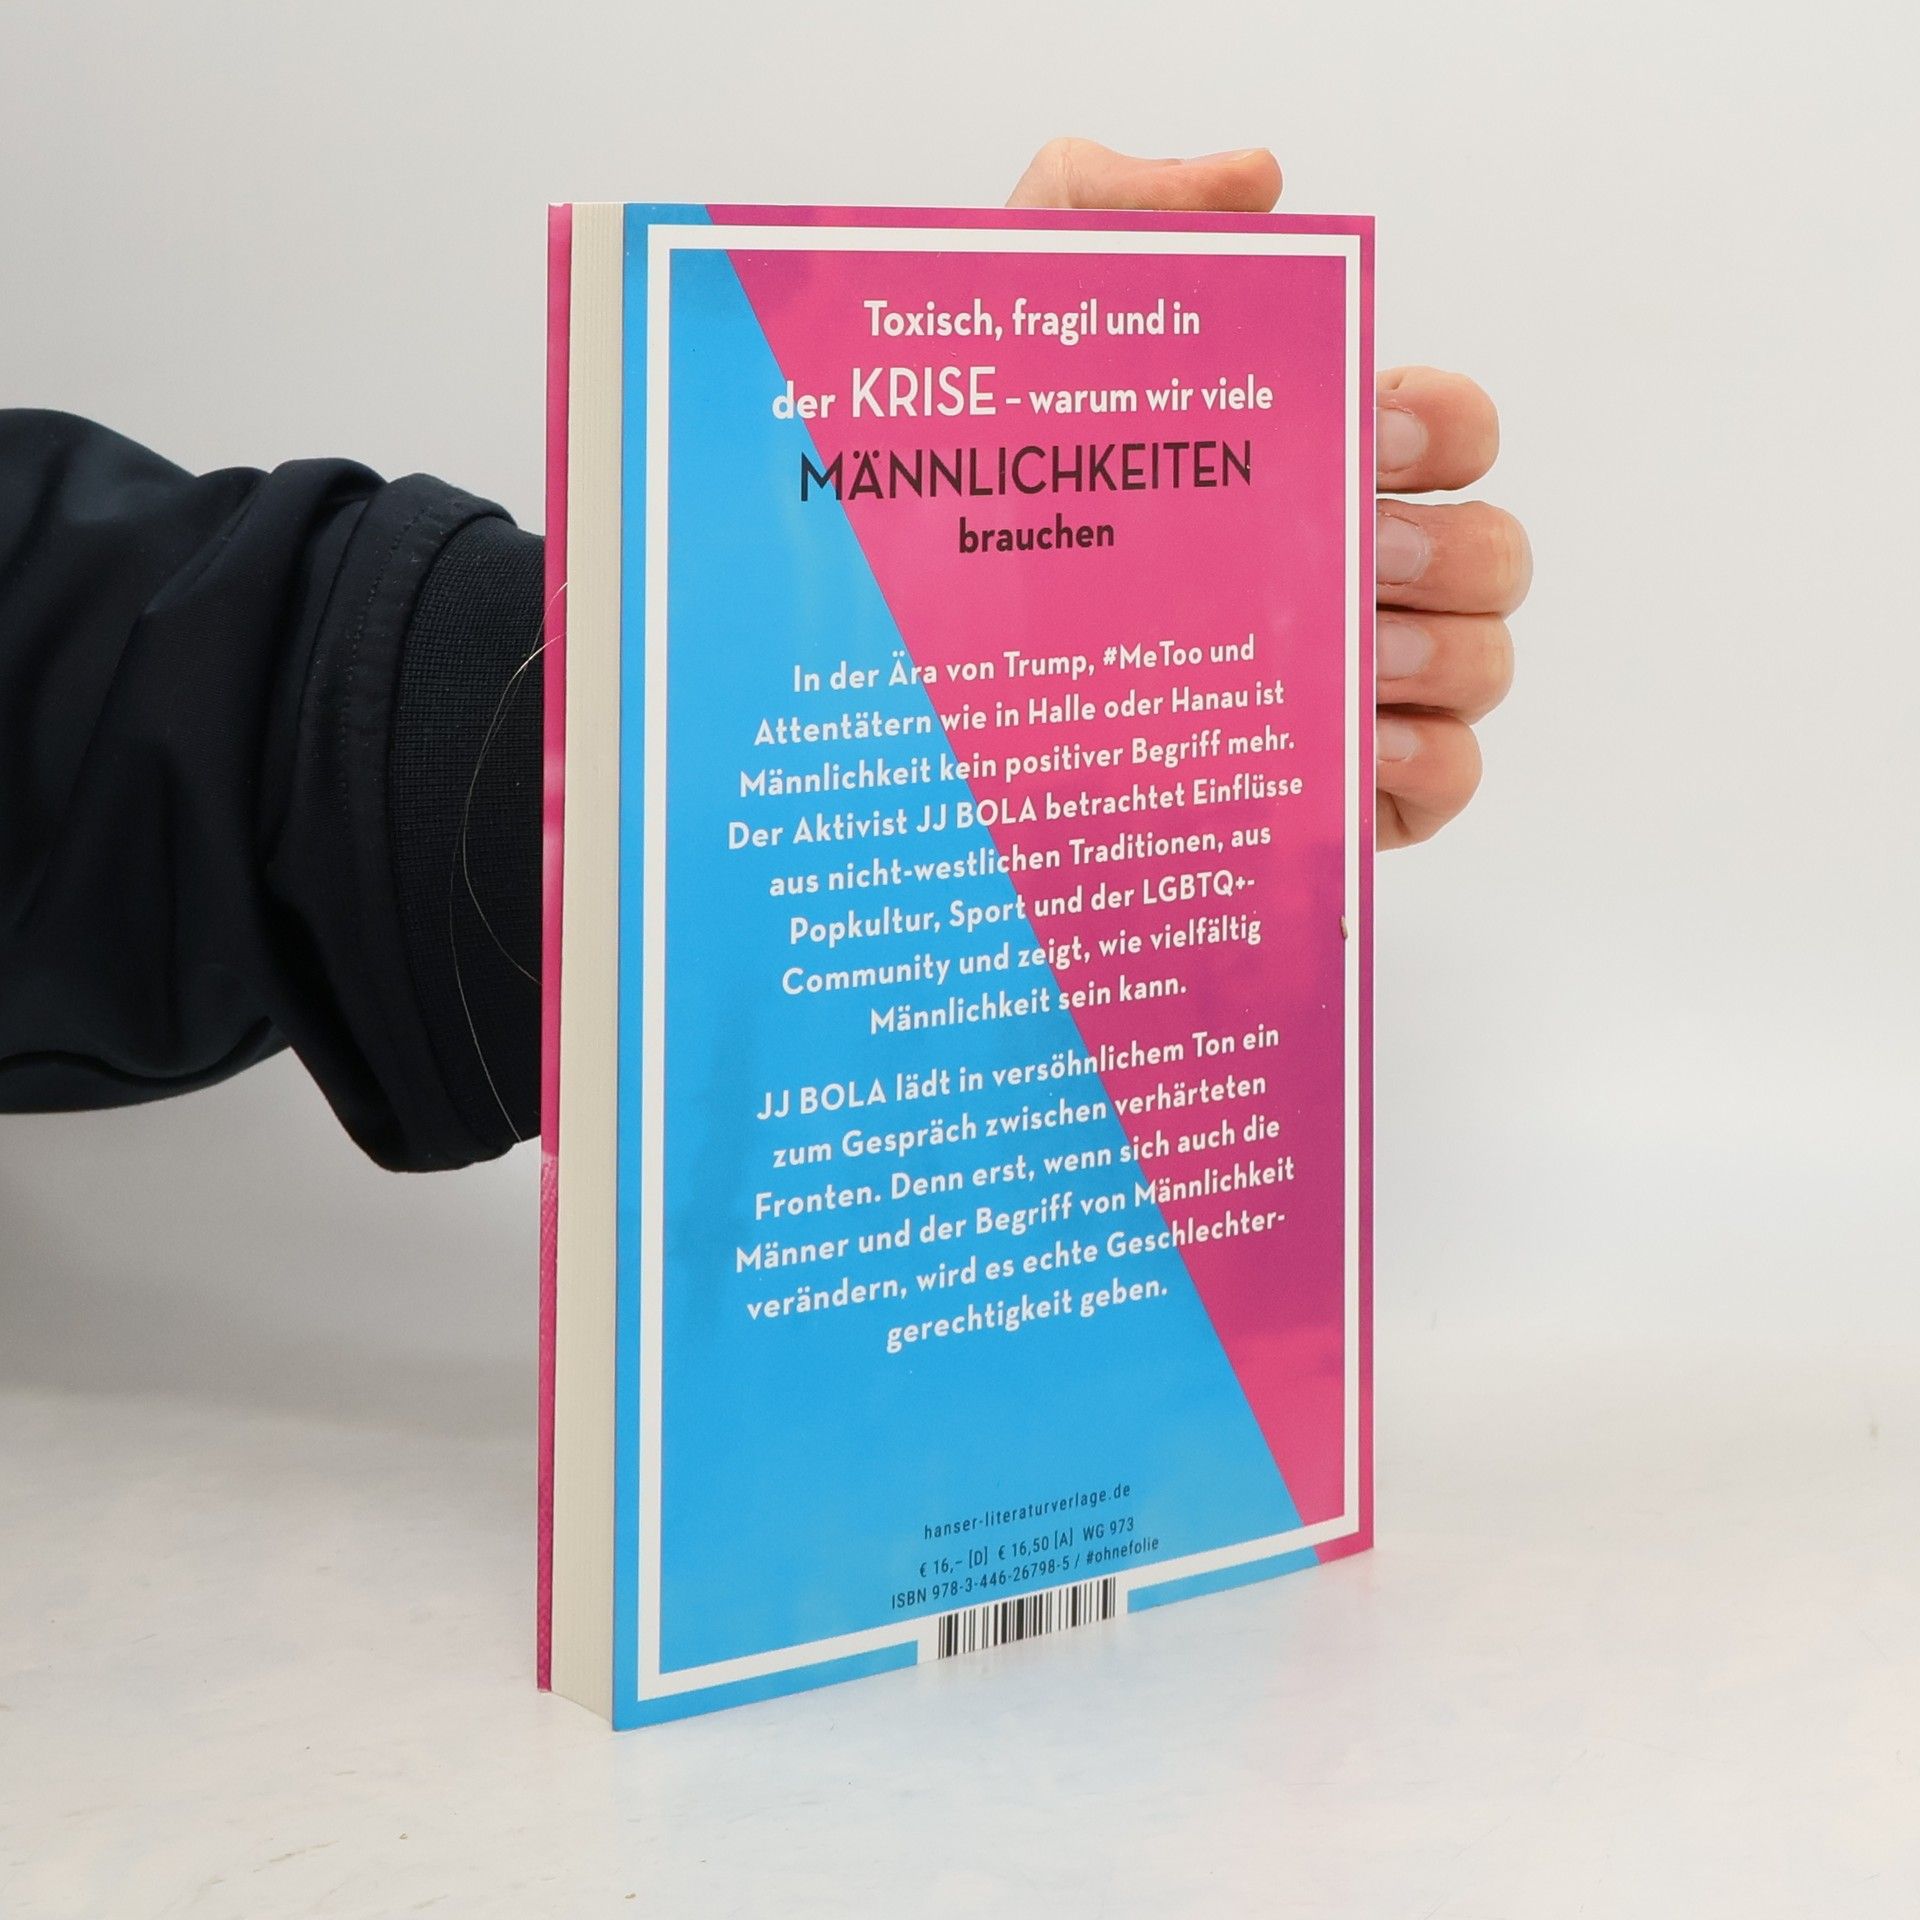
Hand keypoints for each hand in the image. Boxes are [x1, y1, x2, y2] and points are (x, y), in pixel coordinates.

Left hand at [1008, 138, 1528, 847]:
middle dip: (1442, 550)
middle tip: (1349, 557)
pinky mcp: (1343, 794)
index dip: (1445, 425)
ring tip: (1341, 661)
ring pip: (1485, 664)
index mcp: (1310, 474)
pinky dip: (1429, 760)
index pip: (1453, 431)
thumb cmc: (975, 502)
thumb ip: (1108, 209)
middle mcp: (1355, 579)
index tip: (1368, 434)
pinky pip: (1450, 778)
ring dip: (1438, 656)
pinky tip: (1350, 744)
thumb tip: (1257, 180)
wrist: (907, 672)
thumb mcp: (1008, 330)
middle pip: (1492, 554)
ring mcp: (1361, 691)